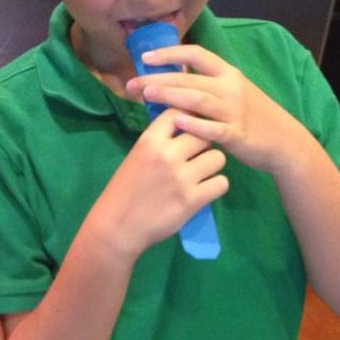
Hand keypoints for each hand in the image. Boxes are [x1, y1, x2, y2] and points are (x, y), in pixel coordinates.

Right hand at [91, 106, 226, 257]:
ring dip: (212, 165)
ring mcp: (182, 177)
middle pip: (204, 134)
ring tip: (201, 174)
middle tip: (197, 155)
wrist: (117, 226)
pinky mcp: (192, 200)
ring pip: (218, 157)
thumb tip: (186, 125)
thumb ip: (160, 141)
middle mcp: (167, 155)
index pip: (180, 113)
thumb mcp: (137, 156)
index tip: (191, 127)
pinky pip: (221, 183)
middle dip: (204, 144)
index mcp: (150, 141)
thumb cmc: (125, 190)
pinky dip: (215, 186)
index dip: (190, 117)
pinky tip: (204, 190)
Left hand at [127, 43, 304, 174]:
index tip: (145, 57)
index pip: (197, 53)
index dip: (170, 53)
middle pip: (189, 77)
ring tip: (146, 94)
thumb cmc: (251, 116)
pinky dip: (194, 124)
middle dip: (158, 78)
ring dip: (170, 95)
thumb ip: (206, 84)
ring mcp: (234, 110)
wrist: (284, 141)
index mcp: (228, 73)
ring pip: (197, 99)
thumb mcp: (232, 92)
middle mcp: (230, 87)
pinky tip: (176, 122)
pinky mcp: (237, 134)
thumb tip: (171, 78)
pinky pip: (213, 128)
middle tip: (133, 83)